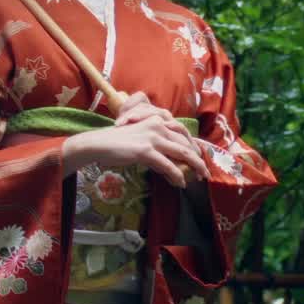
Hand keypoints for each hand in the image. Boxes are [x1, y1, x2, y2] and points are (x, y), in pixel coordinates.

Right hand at [62, 116, 209, 188]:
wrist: (98, 144)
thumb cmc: (117, 143)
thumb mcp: (140, 138)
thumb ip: (156, 144)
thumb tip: (171, 162)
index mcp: (156, 120)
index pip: (182, 131)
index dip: (194, 144)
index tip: (200, 156)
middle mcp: (158, 125)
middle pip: (186, 142)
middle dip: (198, 158)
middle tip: (204, 170)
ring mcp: (152, 138)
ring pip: (182, 153)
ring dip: (194, 167)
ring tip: (200, 177)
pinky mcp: (146, 151)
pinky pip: (168, 165)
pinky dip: (177, 175)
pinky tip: (180, 183)